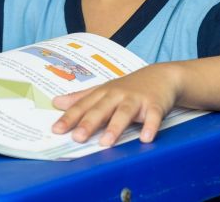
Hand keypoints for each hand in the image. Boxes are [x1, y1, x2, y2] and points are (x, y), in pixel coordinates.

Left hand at [51, 64, 180, 145]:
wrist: (162, 76)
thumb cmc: (130, 87)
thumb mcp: (104, 89)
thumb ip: (81, 98)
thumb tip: (56, 102)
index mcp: (104, 93)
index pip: (84, 106)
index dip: (70, 117)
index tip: (57, 129)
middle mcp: (118, 95)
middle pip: (101, 109)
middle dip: (89, 123)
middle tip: (78, 137)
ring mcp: (137, 100)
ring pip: (124, 113)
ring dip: (115, 127)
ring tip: (106, 142)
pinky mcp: (155, 105)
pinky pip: (153, 116)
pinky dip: (150, 126)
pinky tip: (145, 138)